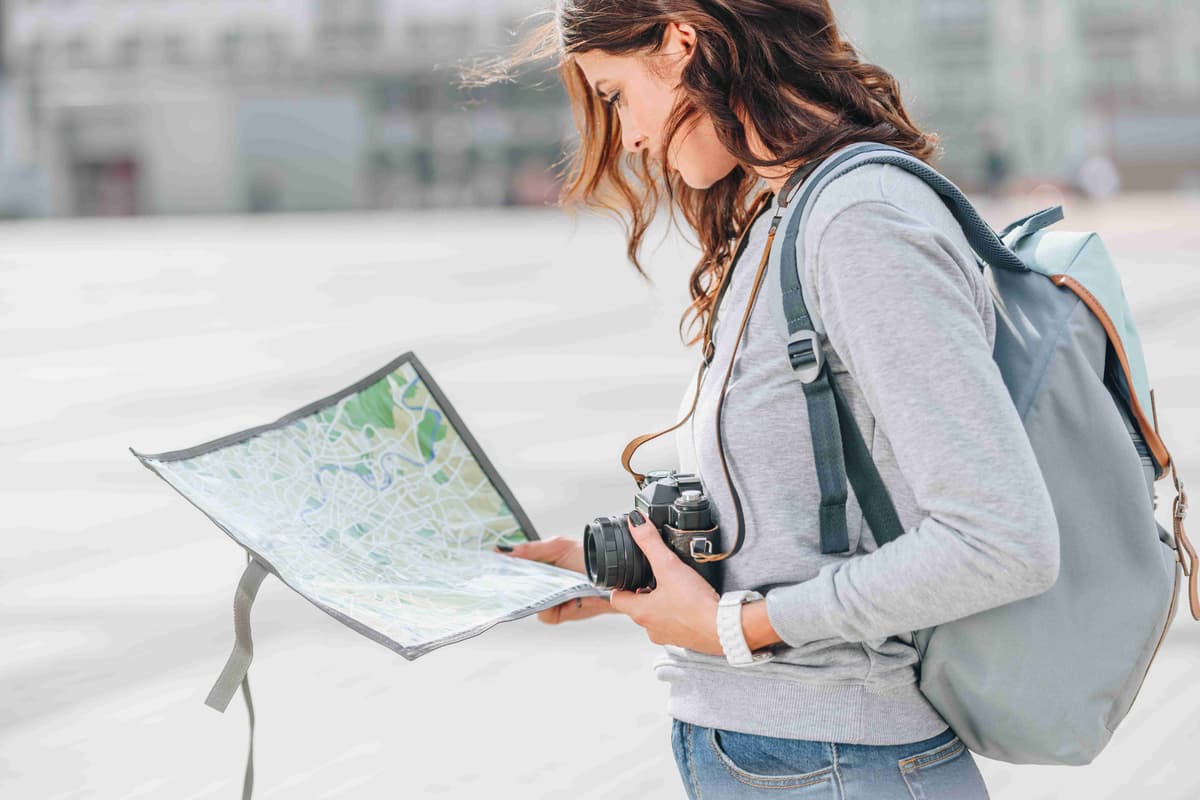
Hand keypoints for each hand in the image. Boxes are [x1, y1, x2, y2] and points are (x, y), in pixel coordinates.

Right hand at [495, 536, 617, 622]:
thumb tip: (502, 550)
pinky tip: (562, 595)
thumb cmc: (590, 556)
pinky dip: (550, 606)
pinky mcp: (563, 613)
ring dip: (536, 596)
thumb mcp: (558, 547)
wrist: (617, 569)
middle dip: (510, 588)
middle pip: (519, 593)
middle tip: (503, 580)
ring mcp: (553, 601)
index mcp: (541, 570)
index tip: (489, 569)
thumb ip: (531, 550)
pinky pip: (546, 615)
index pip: (515, 575)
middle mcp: (545, 587)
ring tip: (548, 583)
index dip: (502, 574)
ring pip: (531, 605)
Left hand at [607, 512, 723, 655]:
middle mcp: (651, 628)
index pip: (616, 599)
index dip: (619, 585)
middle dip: (644, 591)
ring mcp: (668, 636)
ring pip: (657, 616)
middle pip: (638, 607)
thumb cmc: (696, 605)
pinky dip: (680, 613)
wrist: (724, 628)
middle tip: (654, 576)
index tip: (626, 576)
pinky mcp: (686, 638)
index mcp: (641, 613)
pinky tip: (691, 602)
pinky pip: (676, 624)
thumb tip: (636, 523)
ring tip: (675, 587)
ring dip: (662, 602)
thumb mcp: (669, 566)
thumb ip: (650, 543)